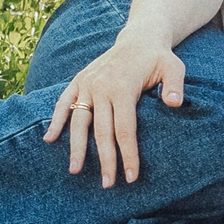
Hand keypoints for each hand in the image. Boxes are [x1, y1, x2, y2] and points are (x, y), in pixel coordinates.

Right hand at [42, 36, 185, 186]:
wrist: (138, 38)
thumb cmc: (158, 58)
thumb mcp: (174, 66)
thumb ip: (175, 84)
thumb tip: (175, 104)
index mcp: (123, 87)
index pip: (125, 129)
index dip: (128, 154)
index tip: (131, 177)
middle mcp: (101, 87)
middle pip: (102, 131)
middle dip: (105, 159)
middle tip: (107, 184)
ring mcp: (87, 84)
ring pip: (79, 121)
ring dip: (76, 147)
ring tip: (75, 170)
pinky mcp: (78, 80)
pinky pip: (63, 102)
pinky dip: (55, 120)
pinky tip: (49, 139)